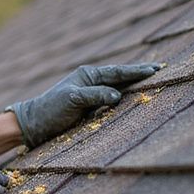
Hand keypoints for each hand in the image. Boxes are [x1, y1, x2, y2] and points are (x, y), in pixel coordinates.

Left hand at [6, 63, 163, 148]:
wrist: (33, 124)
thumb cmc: (49, 110)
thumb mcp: (71, 100)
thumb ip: (94, 96)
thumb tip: (117, 95)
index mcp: (87, 75)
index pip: (117, 72)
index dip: (136, 71)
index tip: (154, 69)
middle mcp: (91, 82)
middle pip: (120, 76)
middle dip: (139, 73)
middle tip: (160, 69)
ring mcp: (91, 94)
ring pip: (117, 86)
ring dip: (133, 84)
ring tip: (151, 80)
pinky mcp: (90, 106)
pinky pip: (111, 99)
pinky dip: (123, 96)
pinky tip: (132, 98)